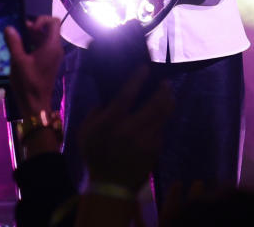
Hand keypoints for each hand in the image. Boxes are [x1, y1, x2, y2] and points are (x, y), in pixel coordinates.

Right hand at [5, 15, 63, 116]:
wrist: (36, 104)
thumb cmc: (28, 82)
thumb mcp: (18, 61)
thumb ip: (14, 43)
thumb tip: (9, 28)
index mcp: (52, 45)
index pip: (53, 22)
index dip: (41, 20)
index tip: (28, 27)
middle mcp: (55, 48)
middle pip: (48, 30)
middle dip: (33, 28)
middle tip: (17, 33)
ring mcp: (53, 56)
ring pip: (44, 39)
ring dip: (30, 37)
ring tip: (15, 41)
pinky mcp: (48, 62)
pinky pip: (42, 48)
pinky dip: (32, 45)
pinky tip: (19, 50)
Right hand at [79, 66, 173, 191]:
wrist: (111, 184)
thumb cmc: (96, 155)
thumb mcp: (85, 133)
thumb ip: (95, 113)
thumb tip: (109, 97)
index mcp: (110, 124)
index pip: (126, 96)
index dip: (137, 80)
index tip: (145, 68)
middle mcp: (129, 130)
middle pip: (154, 103)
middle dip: (163, 90)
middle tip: (165, 82)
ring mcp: (145, 140)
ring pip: (163, 114)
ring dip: (168, 101)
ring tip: (168, 94)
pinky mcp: (155, 149)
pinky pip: (161, 128)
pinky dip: (162, 120)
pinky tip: (160, 116)